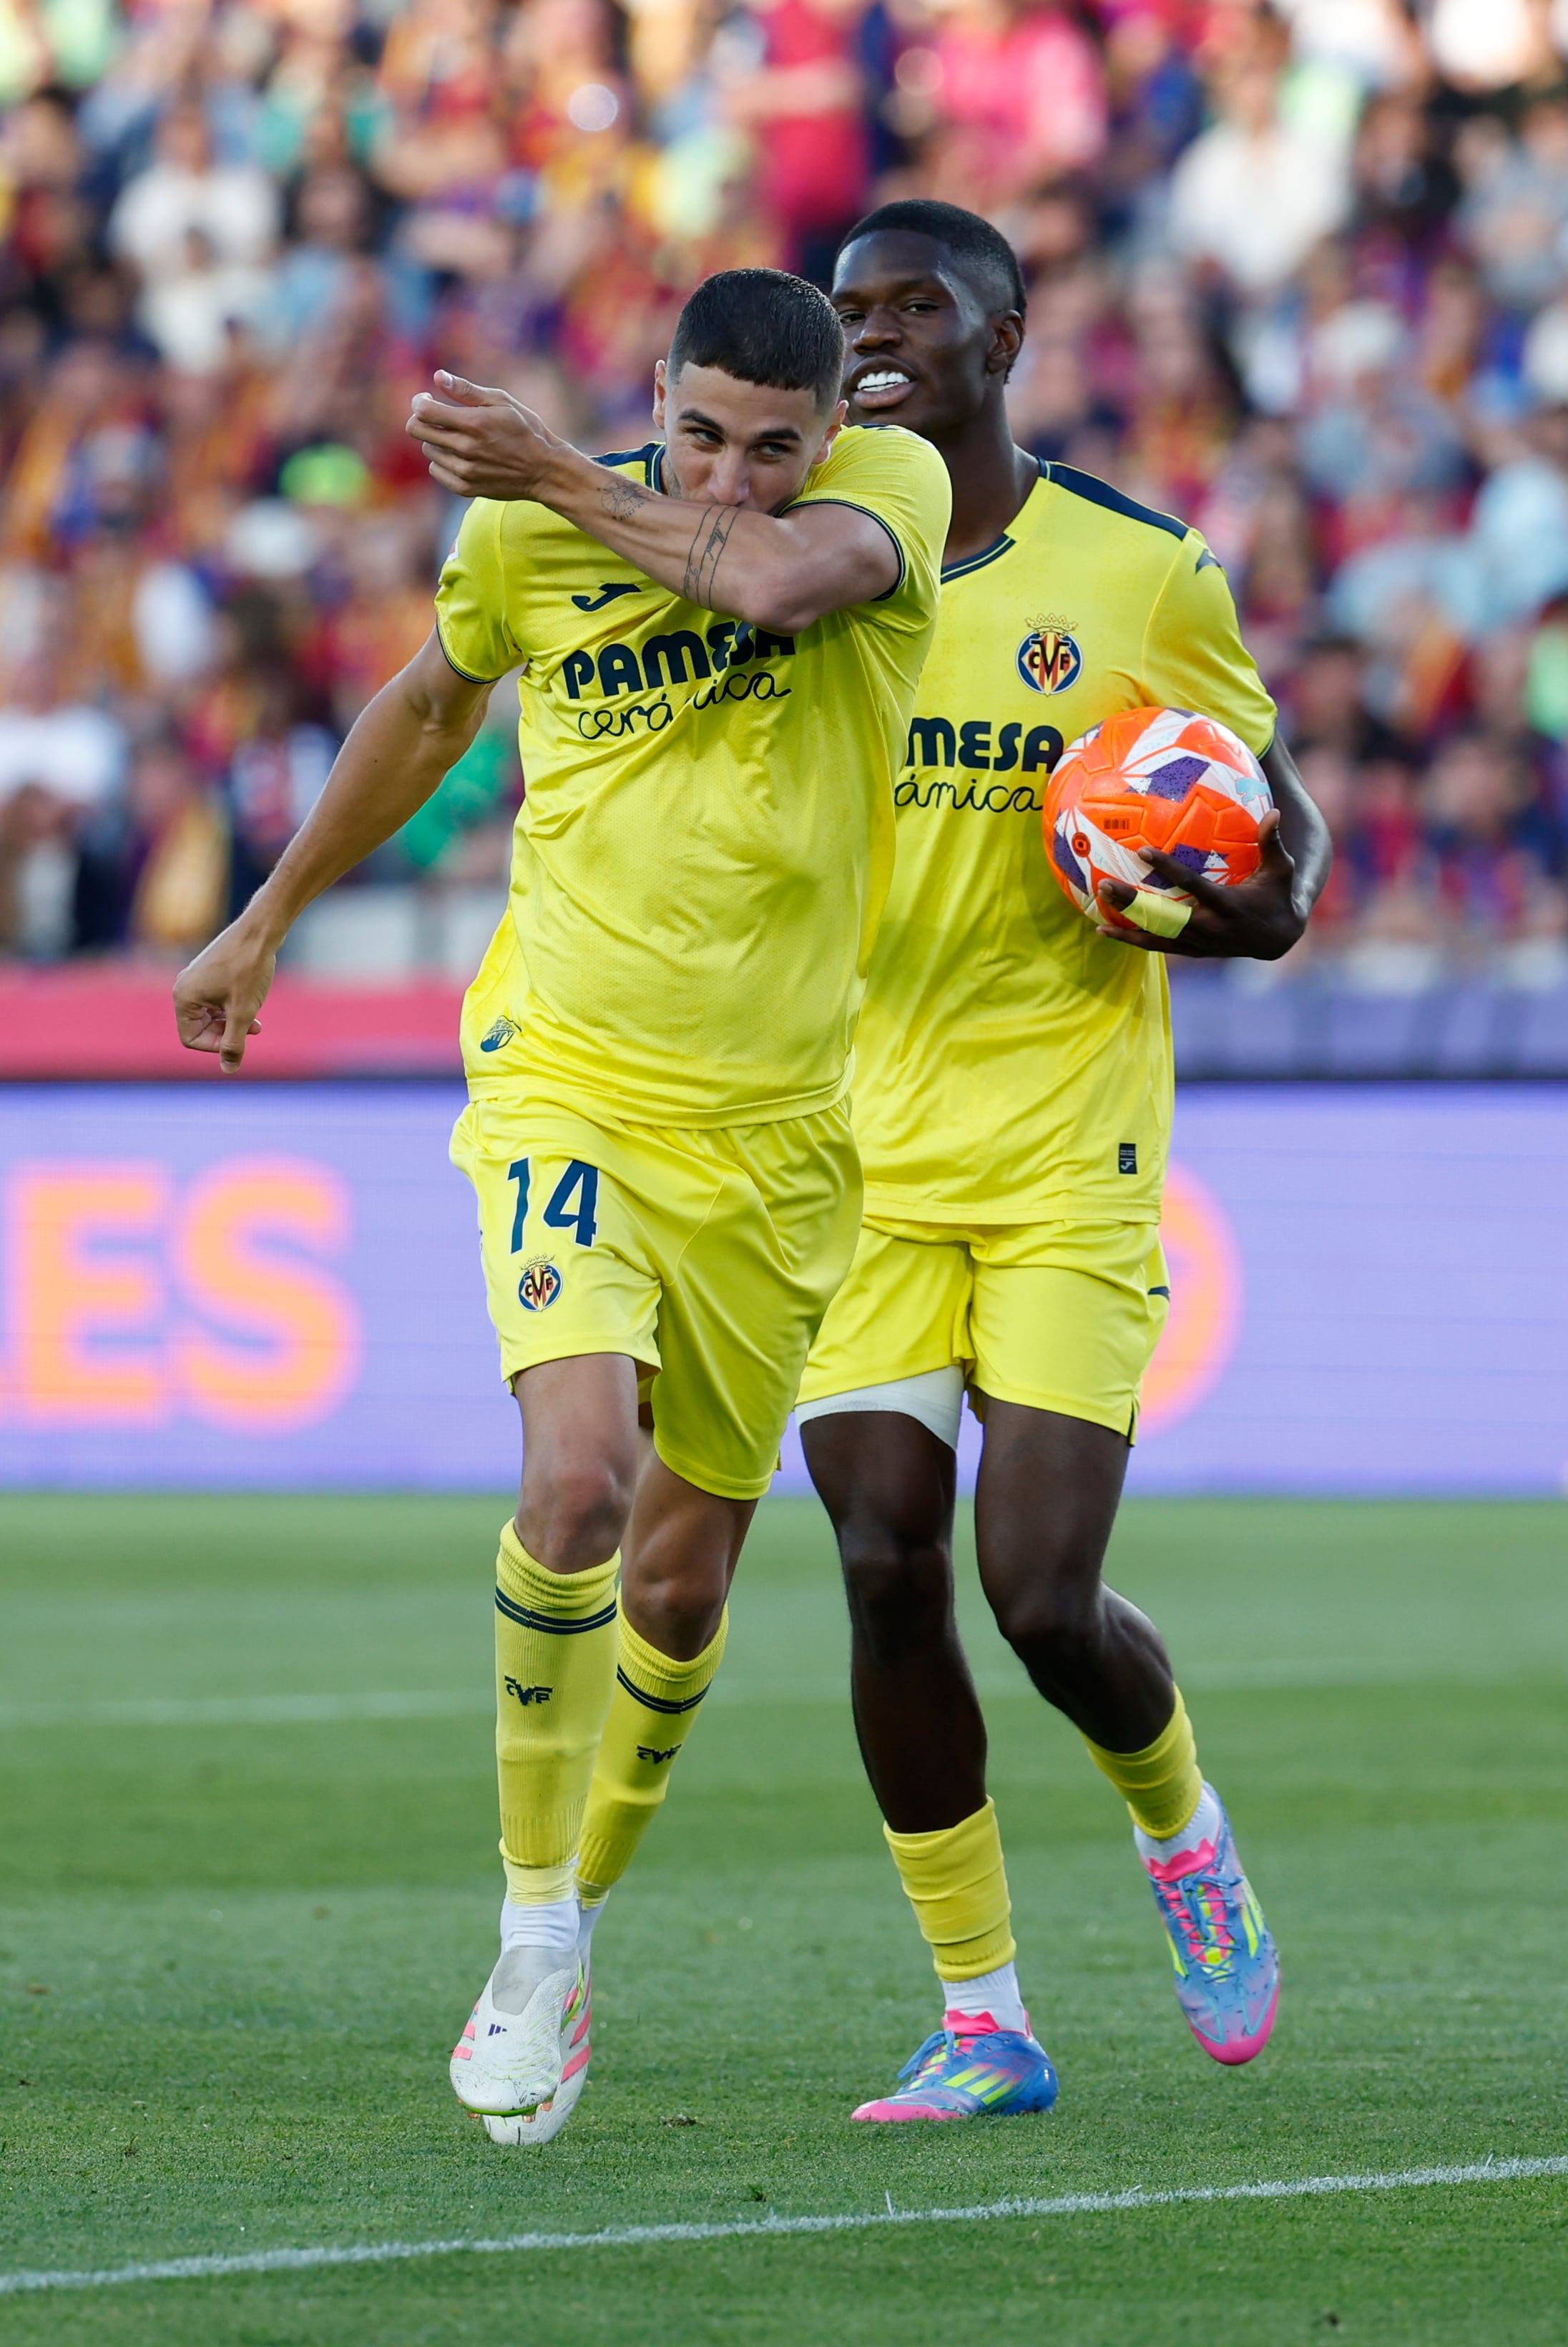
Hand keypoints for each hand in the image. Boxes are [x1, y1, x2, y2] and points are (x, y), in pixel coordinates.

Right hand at [173, 919, 275, 1072]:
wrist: (260, 930)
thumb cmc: (249, 969)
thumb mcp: (242, 1012)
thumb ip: (233, 1043)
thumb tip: (229, 1070)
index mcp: (183, 997)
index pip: (191, 1039)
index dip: (215, 1046)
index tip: (239, 1040)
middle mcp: (184, 987)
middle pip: (200, 1028)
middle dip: (227, 1033)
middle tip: (252, 1030)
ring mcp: (197, 978)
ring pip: (211, 1015)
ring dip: (233, 1022)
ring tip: (256, 1022)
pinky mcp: (210, 971)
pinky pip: (217, 1000)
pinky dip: (234, 1007)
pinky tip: (253, 1005)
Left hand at [405, 373, 563, 499]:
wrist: (544, 471)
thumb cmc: (525, 430)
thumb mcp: (502, 402)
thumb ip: (467, 390)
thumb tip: (438, 377)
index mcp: (474, 423)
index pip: (424, 411)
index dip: (419, 402)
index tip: (427, 399)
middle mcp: (465, 448)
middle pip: (417, 431)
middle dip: (421, 419)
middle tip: (436, 416)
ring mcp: (464, 471)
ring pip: (428, 449)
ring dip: (436, 440)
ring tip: (458, 438)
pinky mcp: (464, 488)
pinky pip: (436, 470)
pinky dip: (443, 461)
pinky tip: (461, 456)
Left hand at [1095, 810, 1303, 959]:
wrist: (1279, 939)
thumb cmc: (1278, 896)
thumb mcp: (1281, 870)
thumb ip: (1272, 843)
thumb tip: (1275, 811)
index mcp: (1227, 905)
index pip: (1191, 885)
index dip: (1167, 869)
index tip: (1142, 851)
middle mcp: (1209, 928)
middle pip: (1164, 916)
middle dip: (1134, 903)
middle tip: (1106, 885)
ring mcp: (1200, 943)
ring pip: (1158, 938)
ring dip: (1128, 929)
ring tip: (1099, 919)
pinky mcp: (1194, 951)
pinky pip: (1159, 947)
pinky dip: (1135, 941)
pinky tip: (1108, 932)